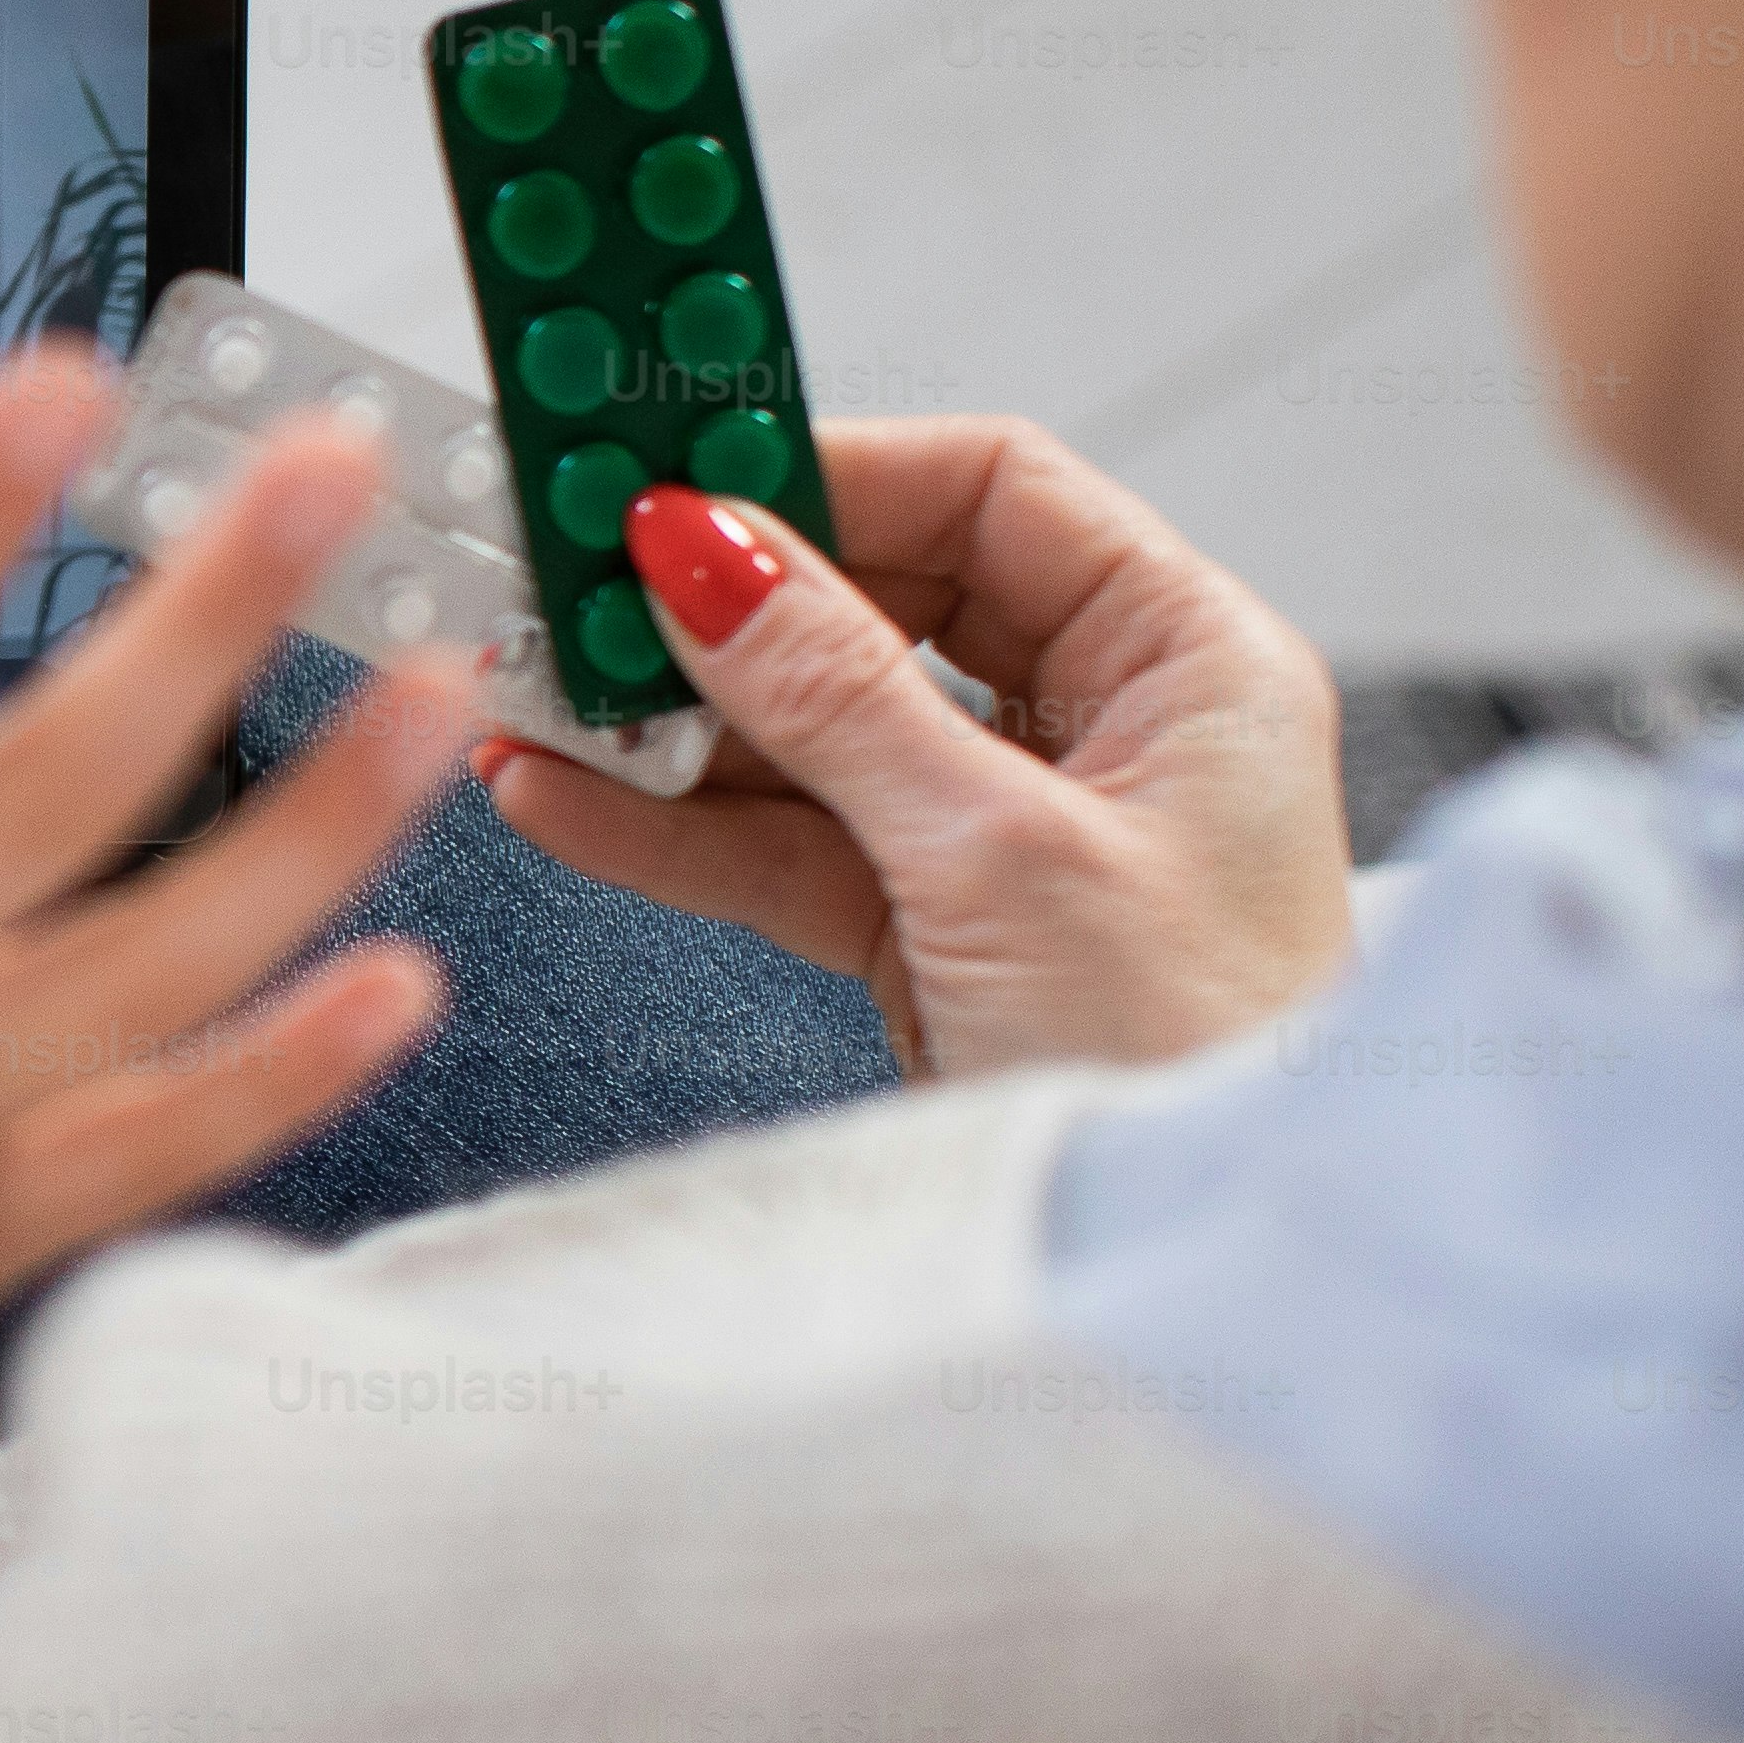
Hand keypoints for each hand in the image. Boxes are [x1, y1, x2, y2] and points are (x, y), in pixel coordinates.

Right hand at [474, 415, 1351, 1078]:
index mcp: (1186, 661)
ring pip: (811, 729)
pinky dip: (673, 824)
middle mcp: (1105, 726)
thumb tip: (705, 549)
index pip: (991, 493)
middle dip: (721, 605)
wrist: (1207, 1268)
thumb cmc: (1204, 1067)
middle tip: (578, 587)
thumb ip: (838, 694)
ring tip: (536, 699)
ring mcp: (1009, 829)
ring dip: (670, 718)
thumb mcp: (1003, 857)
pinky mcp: (934, 926)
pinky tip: (563, 796)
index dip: (828, 474)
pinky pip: (784, 843)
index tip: (674, 479)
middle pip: (880, 604)